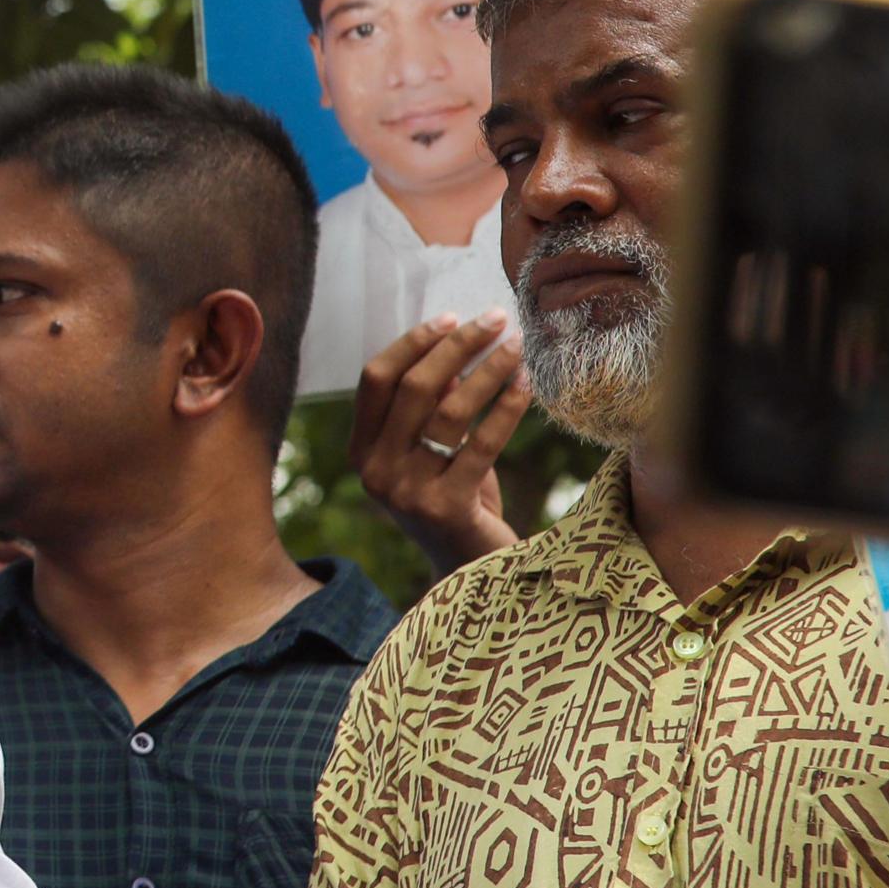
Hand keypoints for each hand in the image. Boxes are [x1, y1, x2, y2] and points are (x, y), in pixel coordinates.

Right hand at [351, 312, 529, 574]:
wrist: (470, 569)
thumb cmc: (455, 498)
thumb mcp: (433, 451)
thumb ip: (431, 405)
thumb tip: (456, 342)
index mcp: (362, 452)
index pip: (376, 379)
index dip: (413, 342)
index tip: (453, 318)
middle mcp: (376, 471)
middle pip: (413, 388)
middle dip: (457, 346)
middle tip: (495, 320)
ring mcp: (407, 492)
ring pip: (449, 411)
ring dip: (488, 370)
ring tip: (517, 347)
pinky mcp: (447, 508)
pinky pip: (481, 444)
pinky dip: (506, 408)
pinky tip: (526, 385)